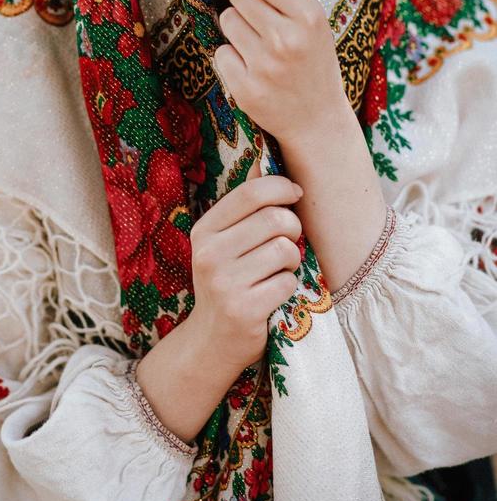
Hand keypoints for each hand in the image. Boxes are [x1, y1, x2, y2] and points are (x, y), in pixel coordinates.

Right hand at [186, 161, 302, 372]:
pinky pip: (288, 283)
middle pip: (275, 219)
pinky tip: (274, 294)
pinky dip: (289, 288)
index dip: (281, 187)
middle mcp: (209, 254)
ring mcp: (225, 283)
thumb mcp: (225, 242)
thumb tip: (263, 158)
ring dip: (292, 261)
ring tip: (279, 271)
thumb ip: (244, 208)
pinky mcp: (244, 309)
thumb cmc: (227, 282)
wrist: (211, 341)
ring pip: (285, 250)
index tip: (295, 194)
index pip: (251, 193)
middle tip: (288, 242)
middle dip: (293, 229)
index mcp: (204, 230)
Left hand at [214, 0, 348, 145]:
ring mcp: (265, 66)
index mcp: (308, 15)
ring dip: (237, 29)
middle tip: (261, 20)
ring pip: (226, 21)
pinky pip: (220, 53)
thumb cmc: (312, 58)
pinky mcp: (246, 89)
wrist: (318, 119)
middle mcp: (287, 39)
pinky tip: (253, 69)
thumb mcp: (307, 16)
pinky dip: (232, 59)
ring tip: (259, 45)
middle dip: (244, 2)